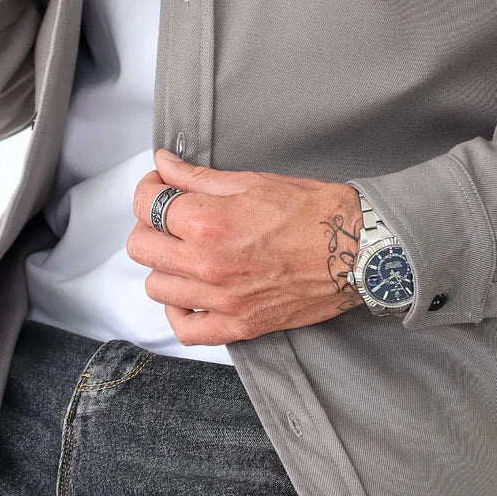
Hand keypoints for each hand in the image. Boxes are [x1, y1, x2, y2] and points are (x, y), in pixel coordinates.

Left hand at [128, 149, 365, 346]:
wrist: (356, 249)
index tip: (160, 186)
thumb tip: (162, 165)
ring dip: (164, 267)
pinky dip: (179, 313)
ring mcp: (222, 300)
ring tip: (186, 254)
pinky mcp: (239, 325)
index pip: (145, 204)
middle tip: (172, 219)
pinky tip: (190, 295)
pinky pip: (186, 330)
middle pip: (140, 248)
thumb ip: (196, 177)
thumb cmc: (312, 211)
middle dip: (149, 226)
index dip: (148, 189)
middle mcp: (208, 265)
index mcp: (209, 223)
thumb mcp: (251, 182)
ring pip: (156, 287)